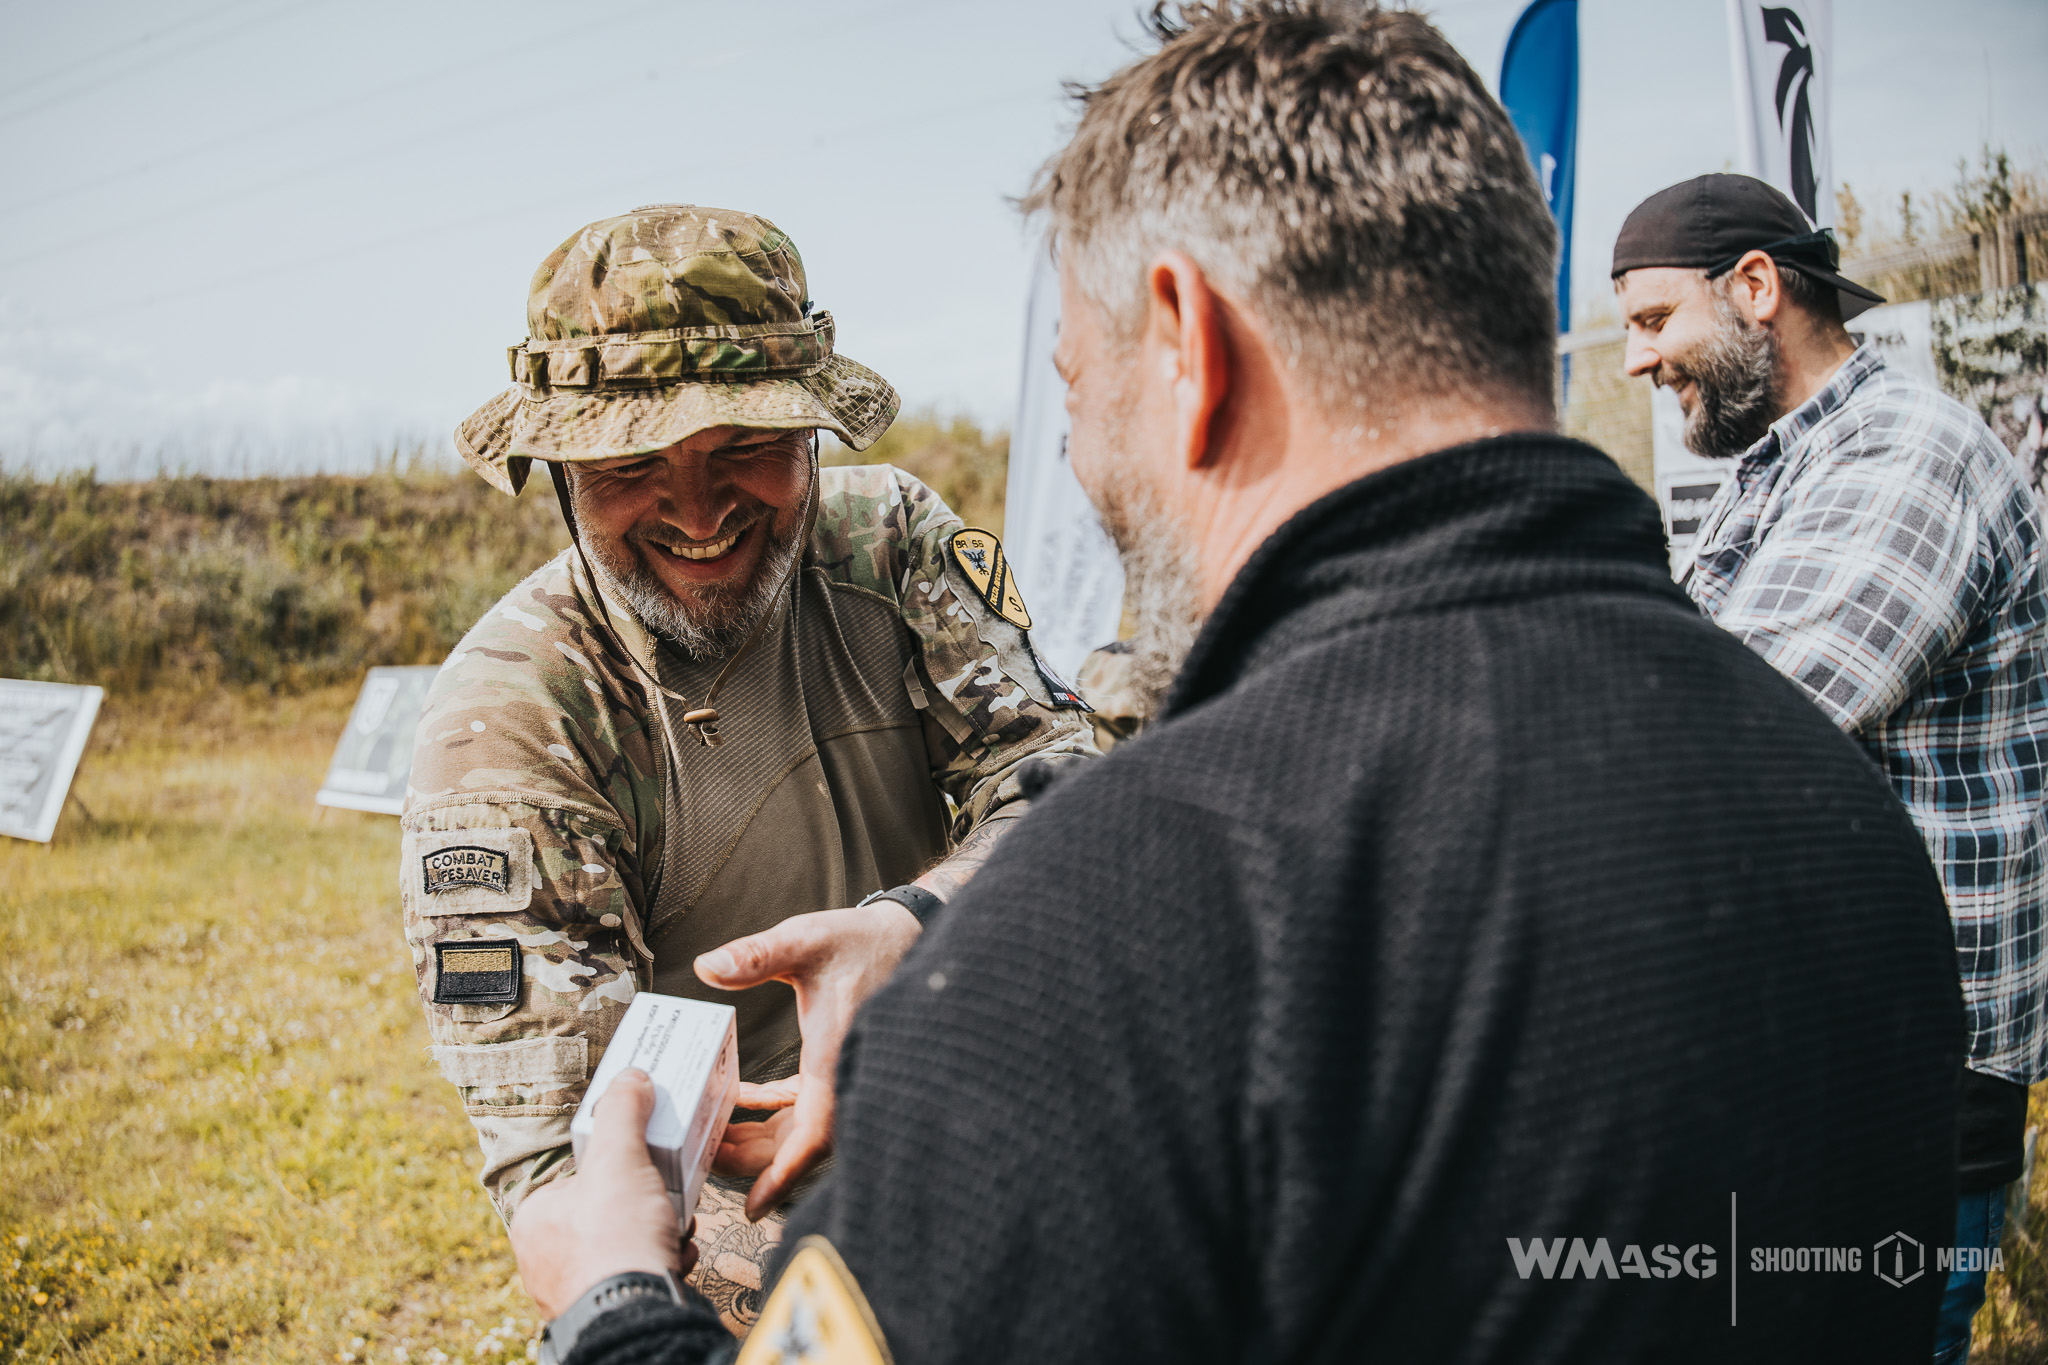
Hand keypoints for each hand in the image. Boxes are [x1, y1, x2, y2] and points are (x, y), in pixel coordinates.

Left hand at [509, 1070, 696, 1318]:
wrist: (636, 1313)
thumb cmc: (616, 1238)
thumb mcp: (619, 1159)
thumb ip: (623, 1112)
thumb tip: (630, 1076)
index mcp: (535, 1219)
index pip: (581, 1175)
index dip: (620, 1164)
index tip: (646, 1161)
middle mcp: (545, 1258)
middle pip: (610, 1207)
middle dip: (649, 1201)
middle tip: (667, 1198)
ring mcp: (573, 1288)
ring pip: (628, 1240)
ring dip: (661, 1229)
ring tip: (674, 1228)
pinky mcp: (603, 1310)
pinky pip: (637, 1273)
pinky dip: (662, 1262)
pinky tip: (673, 1259)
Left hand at [694, 899, 920, 1217]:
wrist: (904, 937)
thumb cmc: (858, 942)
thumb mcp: (804, 941)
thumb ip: (756, 955)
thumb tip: (707, 966)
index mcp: (836, 1058)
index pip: (813, 1134)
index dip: (784, 1174)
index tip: (753, 1206)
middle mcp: (844, 1078)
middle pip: (798, 1143)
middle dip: (751, 1157)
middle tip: (704, 1155)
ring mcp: (843, 1077)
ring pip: (799, 1129)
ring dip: (758, 1136)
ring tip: (713, 1130)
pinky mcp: (838, 1069)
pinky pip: (804, 1108)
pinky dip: (772, 1110)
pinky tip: (741, 1096)